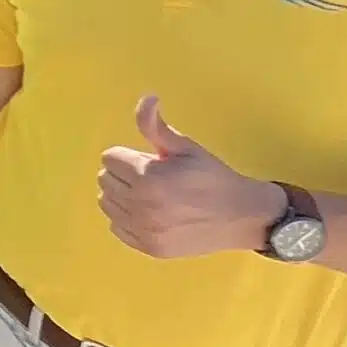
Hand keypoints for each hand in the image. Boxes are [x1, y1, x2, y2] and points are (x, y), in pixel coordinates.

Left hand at [98, 93, 281, 259]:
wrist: (241, 217)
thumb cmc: (212, 177)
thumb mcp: (186, 147)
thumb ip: (156, 126)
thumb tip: (147, 98)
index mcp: (147, 176)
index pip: (110, 157)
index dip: (130, 155)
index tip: (150, 160)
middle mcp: (140, 205)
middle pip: (105, 179)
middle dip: (124, 173)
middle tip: (151, 176)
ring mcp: (143, 229)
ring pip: (106, 203)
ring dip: (121, 194)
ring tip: (149, 193)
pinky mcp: (147, 247)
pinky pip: (116, 226)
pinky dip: (127, 217)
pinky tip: (150, 213)